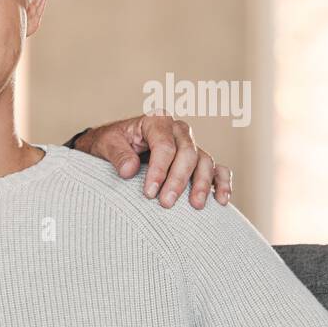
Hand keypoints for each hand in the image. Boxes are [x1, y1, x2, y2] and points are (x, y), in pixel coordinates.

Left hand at [73, 112, 232, 208]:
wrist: (116, 144)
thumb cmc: (112, 143)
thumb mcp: (106, 145)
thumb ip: (118, 155)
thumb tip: (129, 170)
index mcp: (157, 121)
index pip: (164, 146)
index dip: (159, 170)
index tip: (149, 193)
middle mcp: (178, 130)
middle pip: (187, 154)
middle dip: (178, 180)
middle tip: (166, 203)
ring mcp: (191, 144)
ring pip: (205, 161)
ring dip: (202, 184)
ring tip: (195, 206)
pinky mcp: (197, 159)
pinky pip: (216, 168)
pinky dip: (221, 182)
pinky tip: (221, 199)